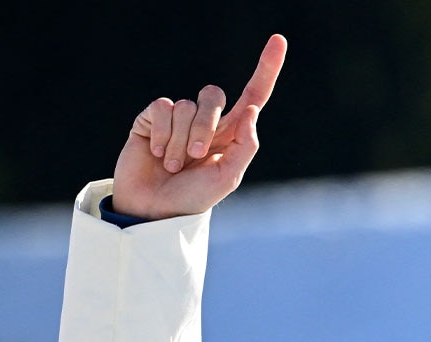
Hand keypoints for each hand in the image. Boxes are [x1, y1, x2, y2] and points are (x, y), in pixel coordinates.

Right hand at [110, 34, 286, 219]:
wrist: (153, 211)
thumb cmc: (193, 198)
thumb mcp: (228, 178)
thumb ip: (245, 145)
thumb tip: (253, 109)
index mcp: (231, 133)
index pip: (253, 94)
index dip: (266, 68)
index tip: (278, 40)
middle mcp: (207, 120)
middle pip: (213, 95)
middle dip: (205, 127)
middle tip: (195, 157)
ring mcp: (179, 118)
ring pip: (186, 104)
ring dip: (179, 140)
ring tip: (172, 165)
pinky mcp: (152, 118)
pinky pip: (162, 107)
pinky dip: (161, 133)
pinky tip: (156, 152)